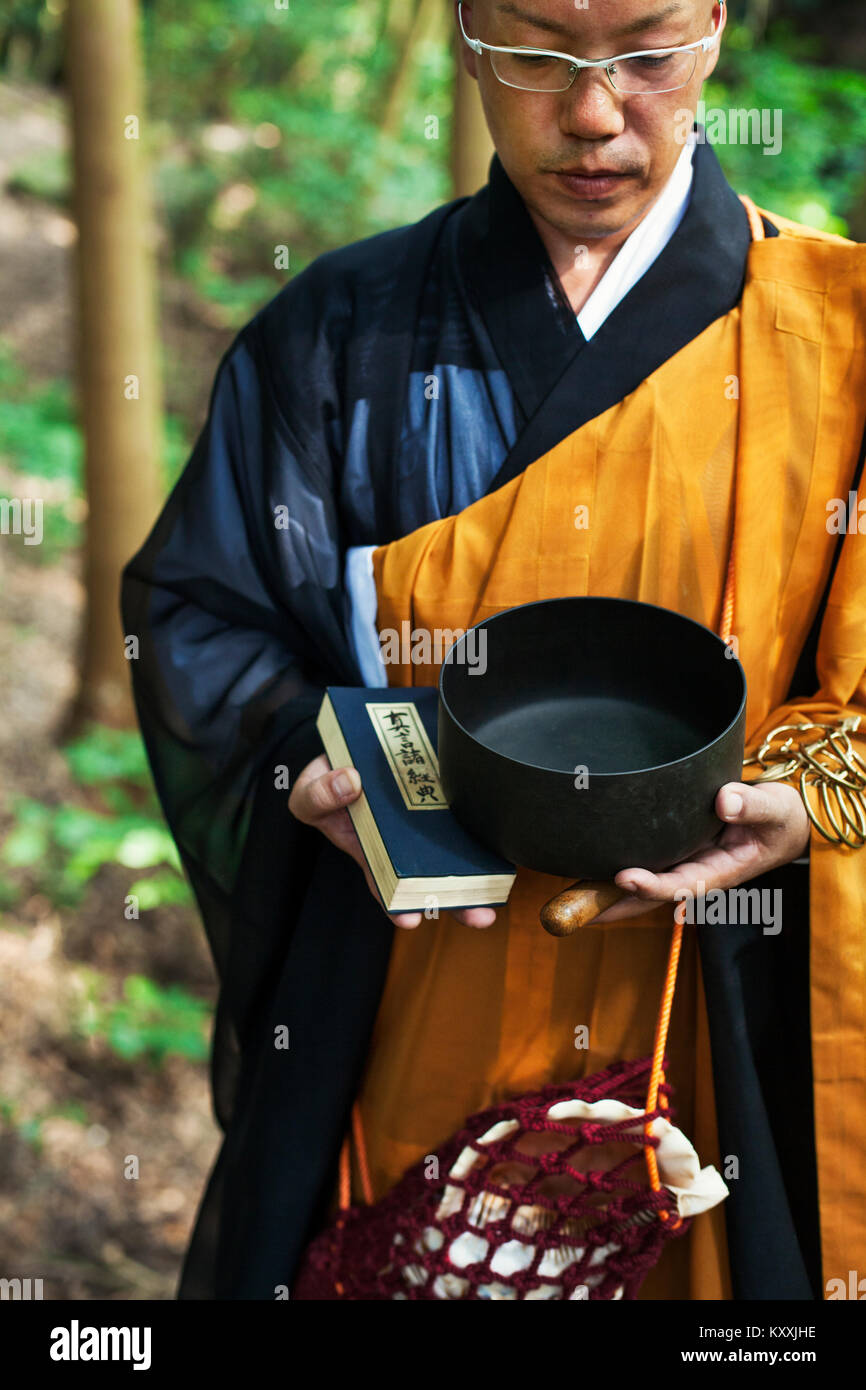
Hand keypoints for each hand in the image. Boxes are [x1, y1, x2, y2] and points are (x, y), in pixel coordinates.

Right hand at [288, 755, 496, 929]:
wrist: (363, 742)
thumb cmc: (335, 774)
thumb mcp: (310, 787)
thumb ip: (318, 794)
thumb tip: (350, 782)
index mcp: (370, 851)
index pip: (383, 884)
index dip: (396, 905)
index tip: (408, 920)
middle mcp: (402, 846)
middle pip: (432, 881)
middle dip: (454, 901)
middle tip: (477, 916)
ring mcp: (429, 824)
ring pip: (455, 857)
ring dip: (476, 878)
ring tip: (494, 899)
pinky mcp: (449, 799)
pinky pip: (471, 823)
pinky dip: (487, 838)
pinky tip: (504, 852)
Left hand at [588, 781, 810, 924]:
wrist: (782, 822)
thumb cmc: (780, 817)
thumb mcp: (776, 809)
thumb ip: (752, 805)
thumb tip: (724, 801)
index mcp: (721, 872)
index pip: (682, 885)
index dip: (653, 885)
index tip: (625, 877)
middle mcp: (695, 874)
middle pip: (649, 897)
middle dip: (612, 905)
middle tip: (574, 910)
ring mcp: (681, 866)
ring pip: (638, 887)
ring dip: (604, 895)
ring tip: (565, 898)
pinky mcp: (673, 854)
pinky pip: (640, 866)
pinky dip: (611, 873)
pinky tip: (581, 872)